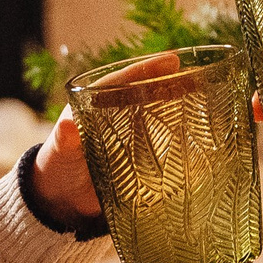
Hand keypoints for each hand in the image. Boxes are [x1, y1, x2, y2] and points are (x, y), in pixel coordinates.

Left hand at [29, 50, 182, 226]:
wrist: (61, 201)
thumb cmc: (55, 167)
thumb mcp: (59, 152)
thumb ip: (65, 140)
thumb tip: (66, 125)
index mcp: (95, 104)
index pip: (124, 80)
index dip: (148, 69)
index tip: (172, 61)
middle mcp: (115, 115)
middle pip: (146, 94)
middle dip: (171, 85)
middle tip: (199, 79)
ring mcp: (129, 137)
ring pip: (157, 118)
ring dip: (179, 110)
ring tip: (206, 102)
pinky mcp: (138, 161)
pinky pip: (160, 148)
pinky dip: (177, 143)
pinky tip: (199, 141)